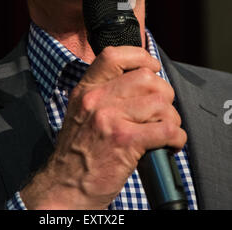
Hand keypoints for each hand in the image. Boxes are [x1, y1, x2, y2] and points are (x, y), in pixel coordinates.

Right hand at [20, 46, 186, 208]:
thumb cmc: (78, 152)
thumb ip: (105, 92)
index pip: (114, 55)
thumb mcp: (81, 111)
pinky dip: (176, 138)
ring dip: (171, 118)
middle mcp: (96, 99)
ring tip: (164, 130)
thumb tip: (143, 79)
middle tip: (161, 111)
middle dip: (163, 94)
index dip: (141, 57)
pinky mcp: (125, 141)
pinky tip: (169, 144)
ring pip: (160, 103)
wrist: (65, 186)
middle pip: (147, 78)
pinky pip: (167, 129)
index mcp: (86, 89)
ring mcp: (110, 118)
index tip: (152, 68)